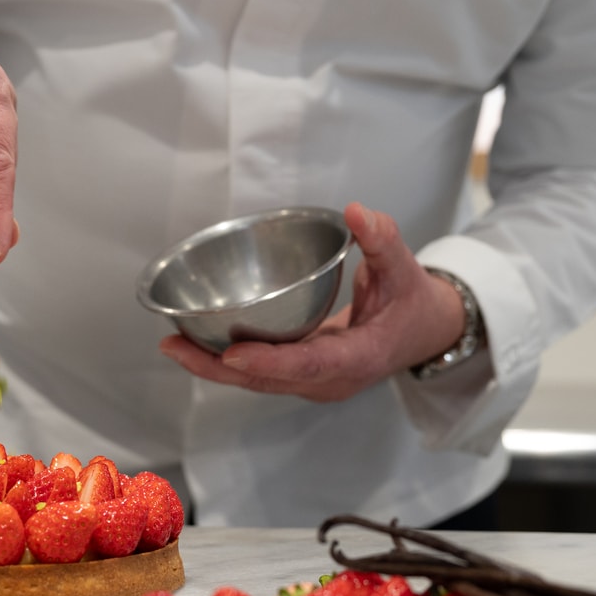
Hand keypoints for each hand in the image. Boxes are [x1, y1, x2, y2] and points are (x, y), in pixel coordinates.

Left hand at [158, 203, 468, 401]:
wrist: (425, 333)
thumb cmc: (412, 302)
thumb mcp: (405, 269)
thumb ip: (383, 240)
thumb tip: (357, 212)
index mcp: (359, 358)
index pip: (308, 364)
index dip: (268, 361)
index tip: (231, 354)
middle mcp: (331, 379)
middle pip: (268, 381)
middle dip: (218, 368)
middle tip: (173, 347)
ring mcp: (314, 383)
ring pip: (257, 382)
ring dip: (213, 367)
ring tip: (171, 346)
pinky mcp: (301, 377)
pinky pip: (260, 374)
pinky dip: (227, 362)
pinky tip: (194, 344)